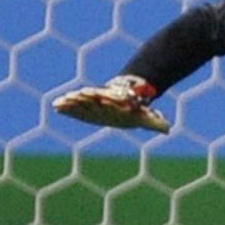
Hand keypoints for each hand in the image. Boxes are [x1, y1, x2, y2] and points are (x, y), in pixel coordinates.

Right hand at [53, 75, 170, 132]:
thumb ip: (156, 123)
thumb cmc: (135, 110)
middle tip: (72, 96)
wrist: (127, 98)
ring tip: (58, 103)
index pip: (107, 100)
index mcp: (116, 104)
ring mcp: (93, 102)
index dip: (100, 98)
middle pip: (91, 98)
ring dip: (70, 102)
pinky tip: (56, 107)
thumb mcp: (146, 117)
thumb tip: (168, 130)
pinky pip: (75, 107)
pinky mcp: (86, 107)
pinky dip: (66, 107)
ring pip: (80, 101)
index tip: (92, 95)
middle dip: (82, 99)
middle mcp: (102, 101)